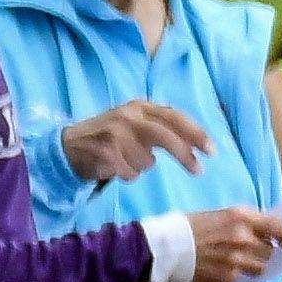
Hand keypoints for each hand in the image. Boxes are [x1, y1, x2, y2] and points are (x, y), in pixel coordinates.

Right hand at [62, 100, 214, 185]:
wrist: (69, 145)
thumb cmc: (111, 137)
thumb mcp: (136, 124)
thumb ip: (162, 129)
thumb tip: (197, 144)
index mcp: (140, 106)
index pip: (174, 117)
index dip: (196, 133)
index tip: (212, 151)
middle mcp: (127, 116)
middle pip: (164, 135)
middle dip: (184, 154)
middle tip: (199, 171)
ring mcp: (114, 133)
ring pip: (147, 161)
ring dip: (142, 167)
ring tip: (126, 160)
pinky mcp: (104, 152)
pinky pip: (131, 173)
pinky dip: (128, 175)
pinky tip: (115, 166)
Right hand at [176, 205, 281, 281]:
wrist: (162, 249)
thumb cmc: (185, 228)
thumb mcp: (217, 216)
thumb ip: (241, 223)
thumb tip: (260, 233)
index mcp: (240, 217)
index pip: (277, 227)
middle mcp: (244, 238)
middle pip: (269, 250)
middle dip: (262, 251)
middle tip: (247, 251)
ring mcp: (238, 260)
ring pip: (260, 267)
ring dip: (252, 265)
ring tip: (234, 261)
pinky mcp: (229, 278)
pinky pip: (242, 278)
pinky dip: (236, 275)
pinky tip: (220, 269)